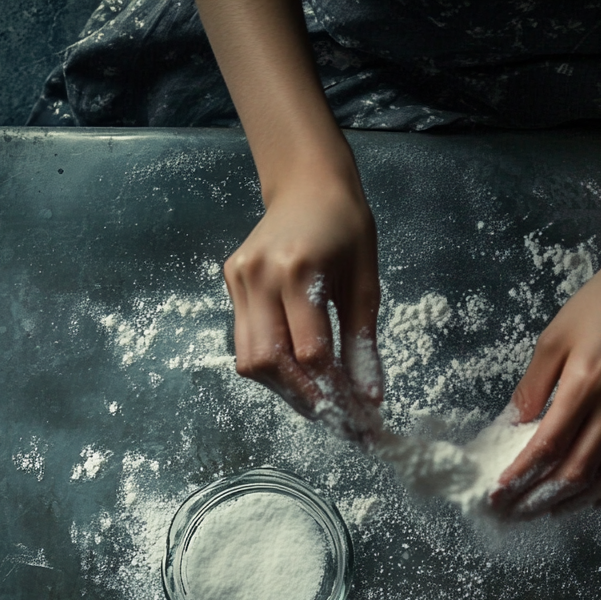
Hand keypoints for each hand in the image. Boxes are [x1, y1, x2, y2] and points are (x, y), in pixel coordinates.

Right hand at [224, 157, 382, 442]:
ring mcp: (239, 280)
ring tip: (319, 396)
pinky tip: (300, 369)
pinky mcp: (231, 283)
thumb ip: (363, 344)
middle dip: (305, 398)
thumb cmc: (347, 228)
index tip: (359, 415)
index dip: (335, 391)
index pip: (311, 353)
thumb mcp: (365, 284)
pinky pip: (246, 341)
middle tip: (336, 416)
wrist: (307, 183)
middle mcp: (260, 276)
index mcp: (299, 271)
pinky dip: (274, 366)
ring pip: (251, 360)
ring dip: (285, 389)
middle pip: (271, 363)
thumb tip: (369, 397)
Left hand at [489, 251, 600, 518]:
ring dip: (577, 502)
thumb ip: (532, 388)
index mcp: (585, 384)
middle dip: (541, 497)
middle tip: (516, 511)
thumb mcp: (552, 340)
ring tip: (549, 509)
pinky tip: (593, 499)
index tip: (499, 493)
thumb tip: (513, 428)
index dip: (522, 475)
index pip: (548, 445)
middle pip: (577, 471)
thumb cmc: (597, 308)